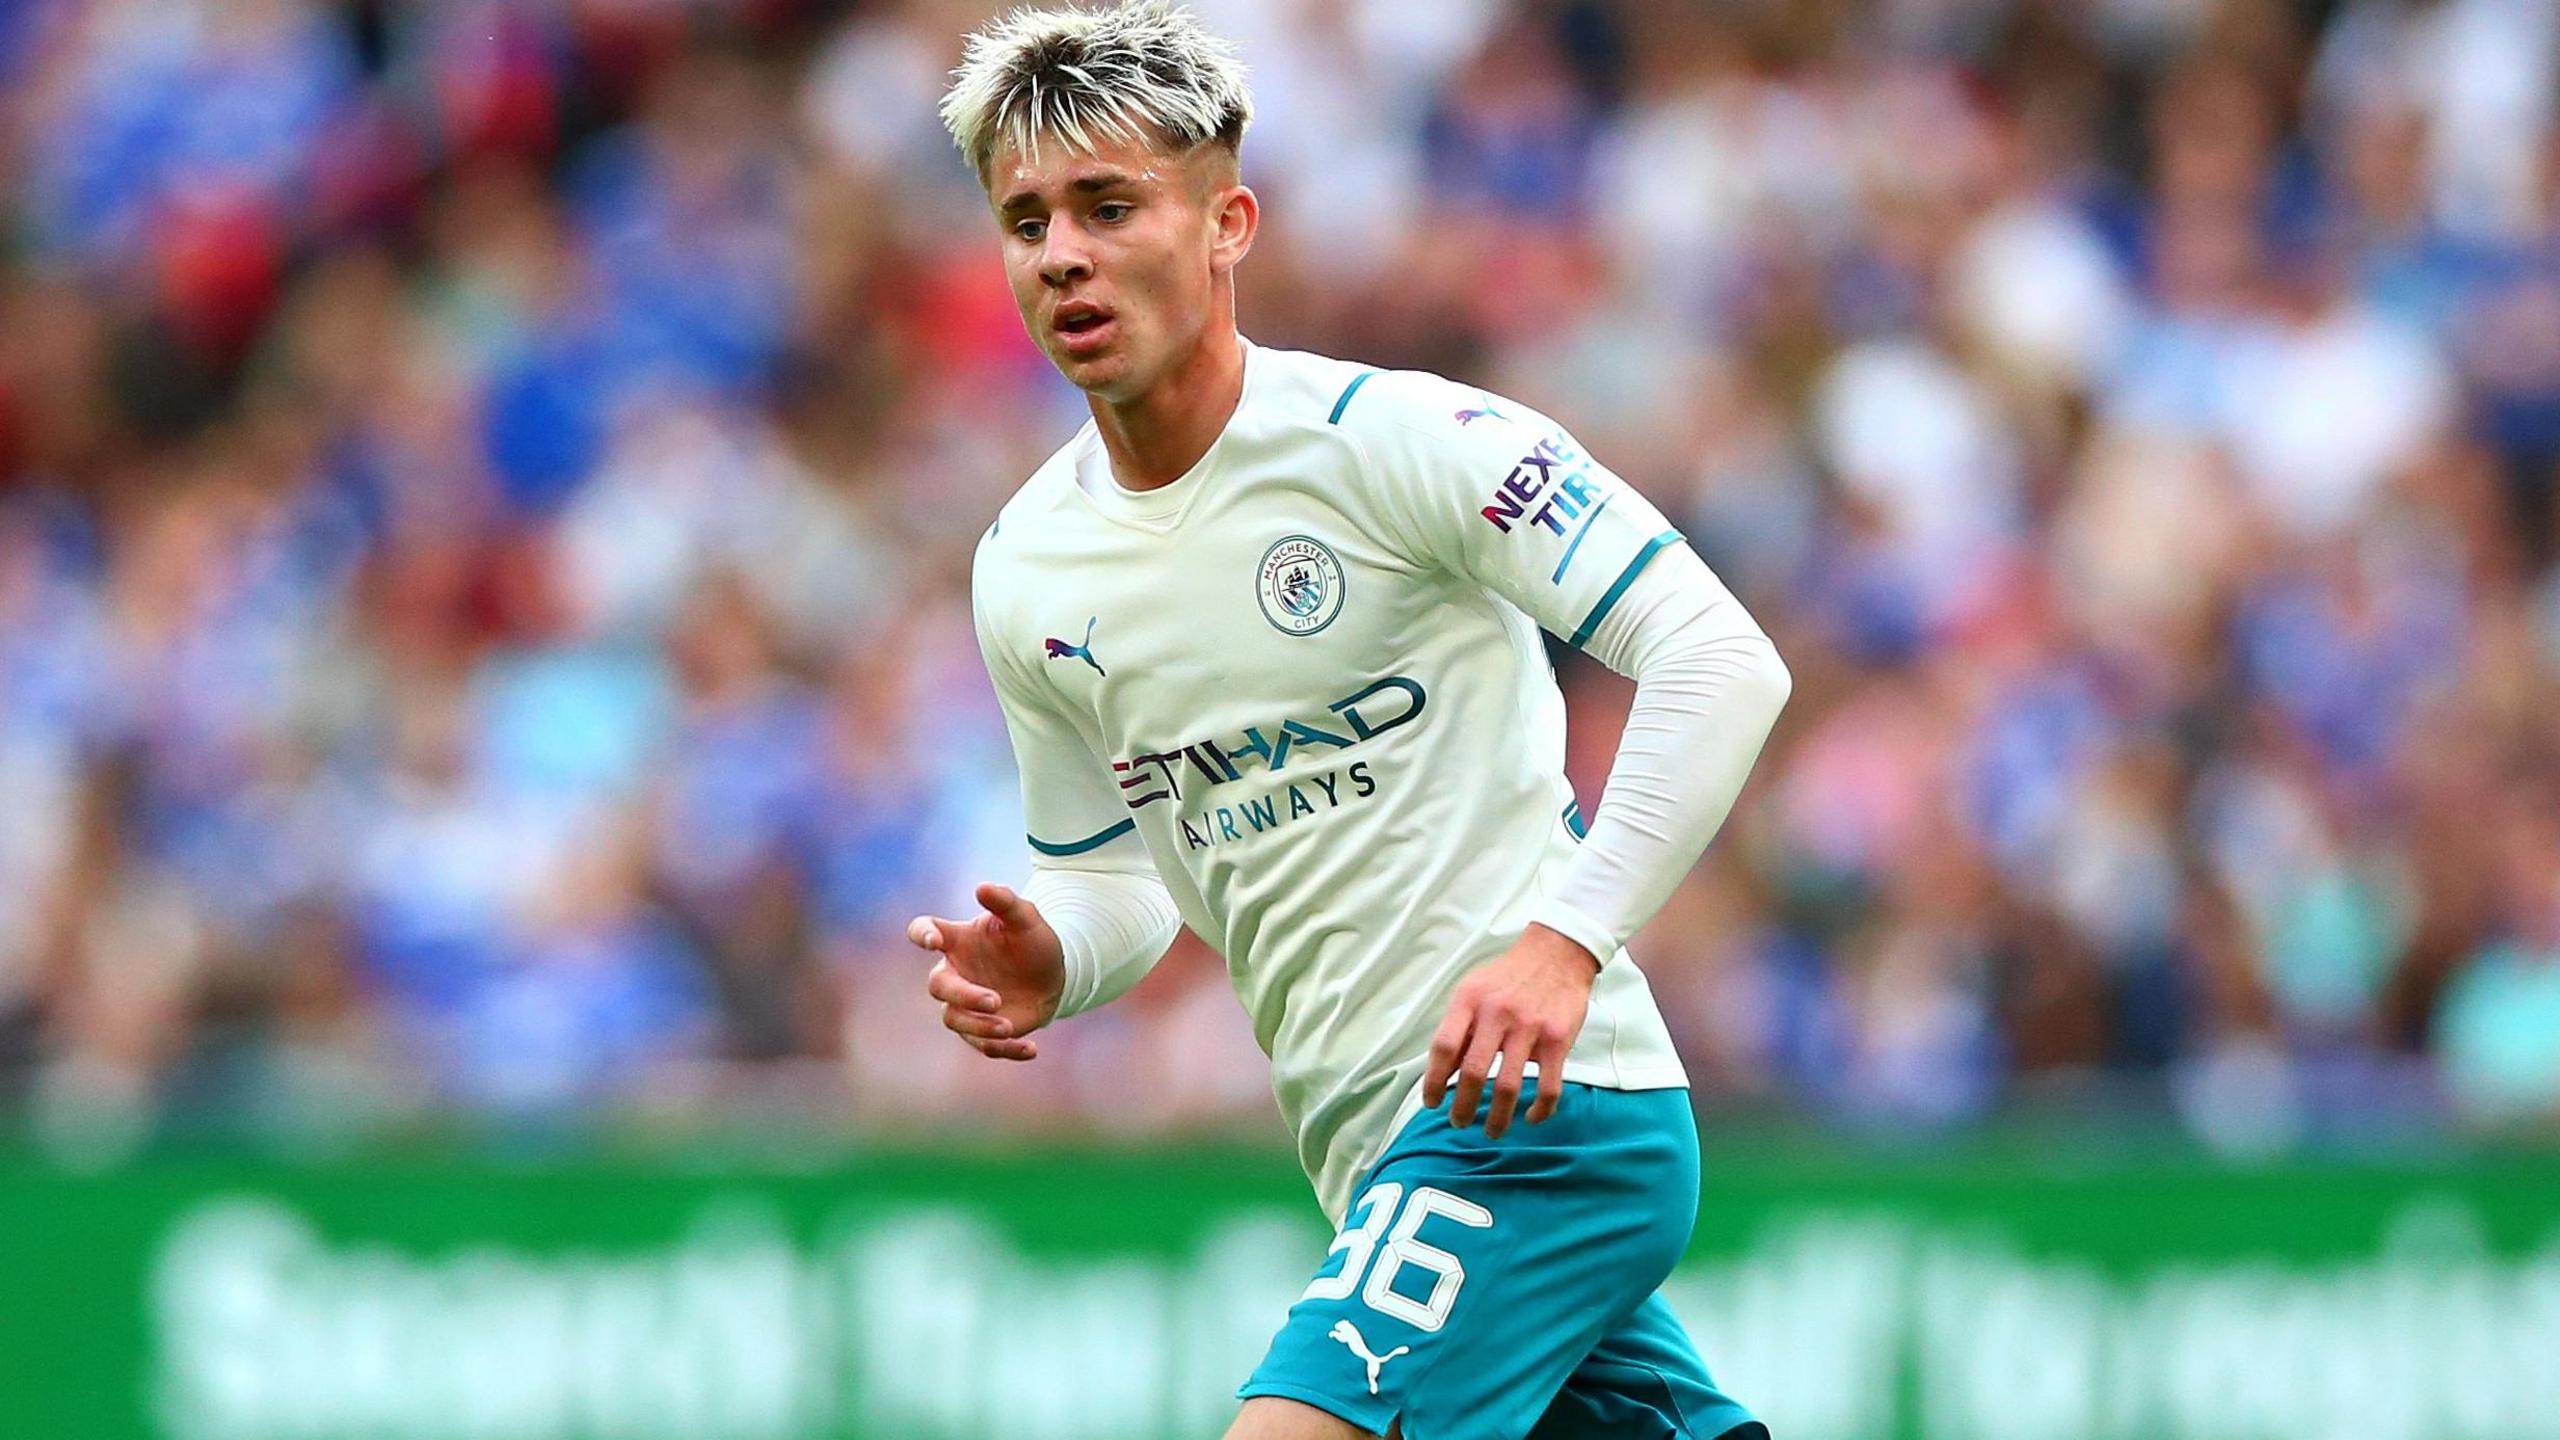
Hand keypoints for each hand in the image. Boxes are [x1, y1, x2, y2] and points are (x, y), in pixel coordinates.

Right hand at [909, 883, 1066, 1061]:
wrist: (1055, 975)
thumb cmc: (1032, 941)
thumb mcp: (1026, 918)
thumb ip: (1005, 902)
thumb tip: (982, 887)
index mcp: (957, 940)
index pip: (924, 931)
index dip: (922, 934)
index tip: (933, 941)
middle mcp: (956, 973)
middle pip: (939, 986)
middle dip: (963, 995)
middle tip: (994, 1000)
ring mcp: (966, 1004)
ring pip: (954, 1020)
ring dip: (979, 1026)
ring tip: (1008, 1026)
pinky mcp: (984, 1030)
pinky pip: (984, 1046)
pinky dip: (1006, 1051)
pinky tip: (1031, 1049)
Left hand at [1423, 924, 1599, 1137]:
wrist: (1557, 954)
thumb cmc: (1508, 977)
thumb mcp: (1472, 990)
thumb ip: (1457, 1028)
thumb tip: (1442, 1072)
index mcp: (1469, 1000)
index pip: (1443, 1047)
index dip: (1433, 1081)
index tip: (1431, 1103)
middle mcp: (1496, 1013)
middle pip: (1472, 1072)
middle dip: (1462, 1107)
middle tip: (1459, 1123)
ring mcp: (1529, 1028)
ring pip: (1508, 1086)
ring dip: (1497, 1117)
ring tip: (1491, 1130)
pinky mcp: (1557, 1040)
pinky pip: (1548, 1086)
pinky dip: (1539, 1110)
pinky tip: (1531, 1117)